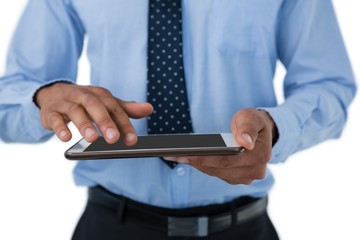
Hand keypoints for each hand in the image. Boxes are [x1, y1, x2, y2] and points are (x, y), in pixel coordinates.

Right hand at [35, 83, 152, 144]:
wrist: (54, 93)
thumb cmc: (86, 102)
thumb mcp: (106, 104)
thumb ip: (126, 108)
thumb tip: (149, 109)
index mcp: (100, 95)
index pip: (115, 108)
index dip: (124, 124)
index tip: (132, 140)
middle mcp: (84, 96)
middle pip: (95, 106)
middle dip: (105, 122)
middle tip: (113, 139)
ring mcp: (66, 103)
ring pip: (75, 111)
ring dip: (84, 124)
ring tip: (91, 139)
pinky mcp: (51, 112)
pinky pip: (55, 118)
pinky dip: (60, 127)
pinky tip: (66, 138)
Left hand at [164, 108, 276, 184]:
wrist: (261, 132)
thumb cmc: (254, 122)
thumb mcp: (252, 116)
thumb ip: (248, 126)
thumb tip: (245, 142)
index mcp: (260, 155)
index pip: (227, 159)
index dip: (204, 158)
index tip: (185, 154)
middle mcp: (254, 171)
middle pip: (218, 168)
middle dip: (194, 161)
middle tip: (173, 155)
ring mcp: (245, 177)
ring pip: (215, 172)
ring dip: (195, 165)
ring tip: (175, 156)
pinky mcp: (235, 178)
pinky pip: (215, 172)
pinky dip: (202, 165)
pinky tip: (187, 158)